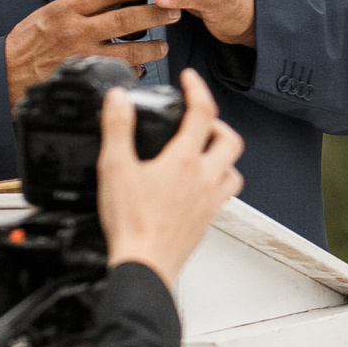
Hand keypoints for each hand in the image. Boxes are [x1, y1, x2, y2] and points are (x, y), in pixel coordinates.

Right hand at [4, 0, 179, 104]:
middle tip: (175, 9)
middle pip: (127, 19)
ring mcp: (82, 57)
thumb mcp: (50, 13)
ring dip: (152, 47)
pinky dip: (133, 71)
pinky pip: (117, 75)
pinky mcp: (85, 79)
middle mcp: (76, 31)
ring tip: (163, 45)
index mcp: (67, 9)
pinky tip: (141, 68)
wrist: (2, 73)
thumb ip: (82, 5)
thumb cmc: (27, 43)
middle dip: (157, 13)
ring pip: (129, 51)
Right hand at [98, 70, 244, 287]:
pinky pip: (225, 194)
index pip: (202, 112)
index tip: (189, 79)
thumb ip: (117, 129)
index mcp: (184, 161)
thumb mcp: (114, 168)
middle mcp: (204, 178)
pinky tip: (200, 186)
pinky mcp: (208, 220)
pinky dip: (218, 182)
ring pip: (233, 169)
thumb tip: (119, 100)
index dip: (197, 89)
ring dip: (223, 155)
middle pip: (230, 139)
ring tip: (204, 152)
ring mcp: (210, 201)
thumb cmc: (131, 224)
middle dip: (217, 123)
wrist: (144, 267)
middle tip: (199, 120)